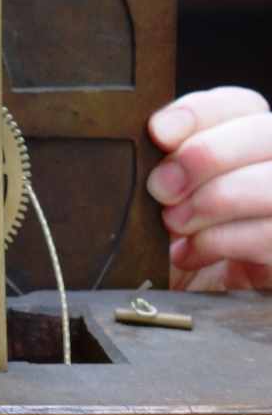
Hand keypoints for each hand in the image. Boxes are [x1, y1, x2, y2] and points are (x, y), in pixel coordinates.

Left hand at [147, 86, 271, 290]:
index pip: (241, 104)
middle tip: (160, 187)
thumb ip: (162, 161)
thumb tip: (156, 133)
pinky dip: (224, 240)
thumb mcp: (154, 199)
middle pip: (268, 132)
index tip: (157, 131)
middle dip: (207, 155)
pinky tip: (190, 251)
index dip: (201, 111)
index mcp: (241, 145)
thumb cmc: (159, 246)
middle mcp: (271, 169)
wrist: (166, 310)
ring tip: (173, 222)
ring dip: (215, 200)